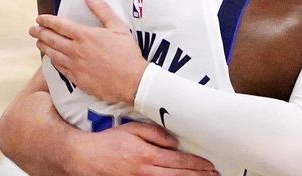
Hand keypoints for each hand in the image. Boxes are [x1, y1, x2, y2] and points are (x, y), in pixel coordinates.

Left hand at [32, 0, 148, 103]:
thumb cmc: (127, 53)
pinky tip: (51, 59)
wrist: (131, 81)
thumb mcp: (118, 27)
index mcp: (84, 35)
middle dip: (40, 33)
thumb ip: (102, 10)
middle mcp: (75, 50)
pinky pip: (60, 69)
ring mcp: (75, 66)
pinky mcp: (77, 79)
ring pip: (53, 54)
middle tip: (32, 29)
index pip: (60, 25)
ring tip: (38, 42)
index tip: (39, 18)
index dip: (47, 20)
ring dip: (44, 47)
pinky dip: (53, 62)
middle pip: (52, 39)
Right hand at [70, 121, 219, 175]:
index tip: (210, 165)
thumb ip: (155, 134)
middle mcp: (146, 171)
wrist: (85, 157)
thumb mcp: (133, 130)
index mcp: (148, 156)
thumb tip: (175, 141)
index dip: (197, 164)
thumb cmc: (110, 142)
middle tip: (215, 175)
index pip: (179, 161)